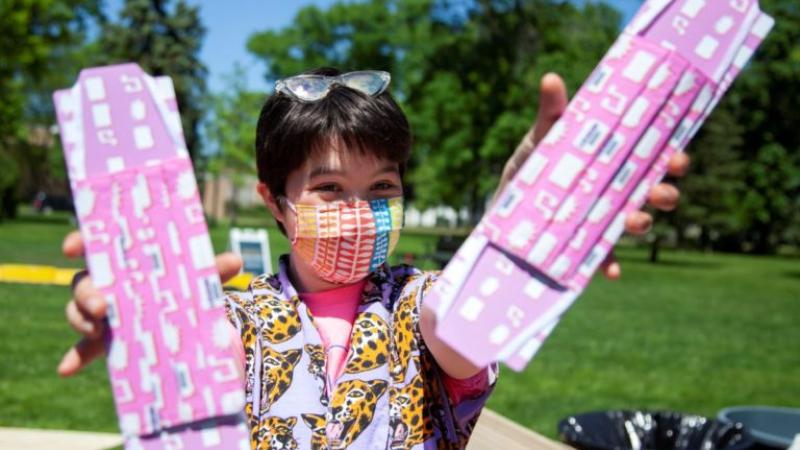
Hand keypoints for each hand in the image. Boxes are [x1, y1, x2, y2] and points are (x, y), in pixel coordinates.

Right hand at [57, 230, 243, 376]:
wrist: (190, 321)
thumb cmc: (186, 289)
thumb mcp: (200, 280)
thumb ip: (212, 270)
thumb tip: (236, 261)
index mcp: (125, 262)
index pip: (96, 246)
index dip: (80, 242)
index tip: (72, 247)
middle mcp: (107, 284)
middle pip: (82, 283)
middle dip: (86, 293)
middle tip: (103, 306)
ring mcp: (103, 313)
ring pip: (78, 312)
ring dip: (81, 320)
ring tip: (99, 331)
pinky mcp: (105, 339)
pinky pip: (84, 348)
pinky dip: (74, 357)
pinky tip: (66, 369)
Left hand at [495, 73, 689, 279]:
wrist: (502, 207)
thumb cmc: (531, 166)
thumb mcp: (541, 138)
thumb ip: (551, 113)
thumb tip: (551, 79)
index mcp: (615, 163)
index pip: (654, 159)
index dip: (672, 159)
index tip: (677, 157)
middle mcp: (616, 193)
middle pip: (654, 193)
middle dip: (665, 193)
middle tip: (660, 191)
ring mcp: (604, 221)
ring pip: (636, 224)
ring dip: (641, 224)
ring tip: (633, 221)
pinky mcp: (585, 247)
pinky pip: (603, 259)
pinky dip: (609, 266)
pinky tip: (611, 271)